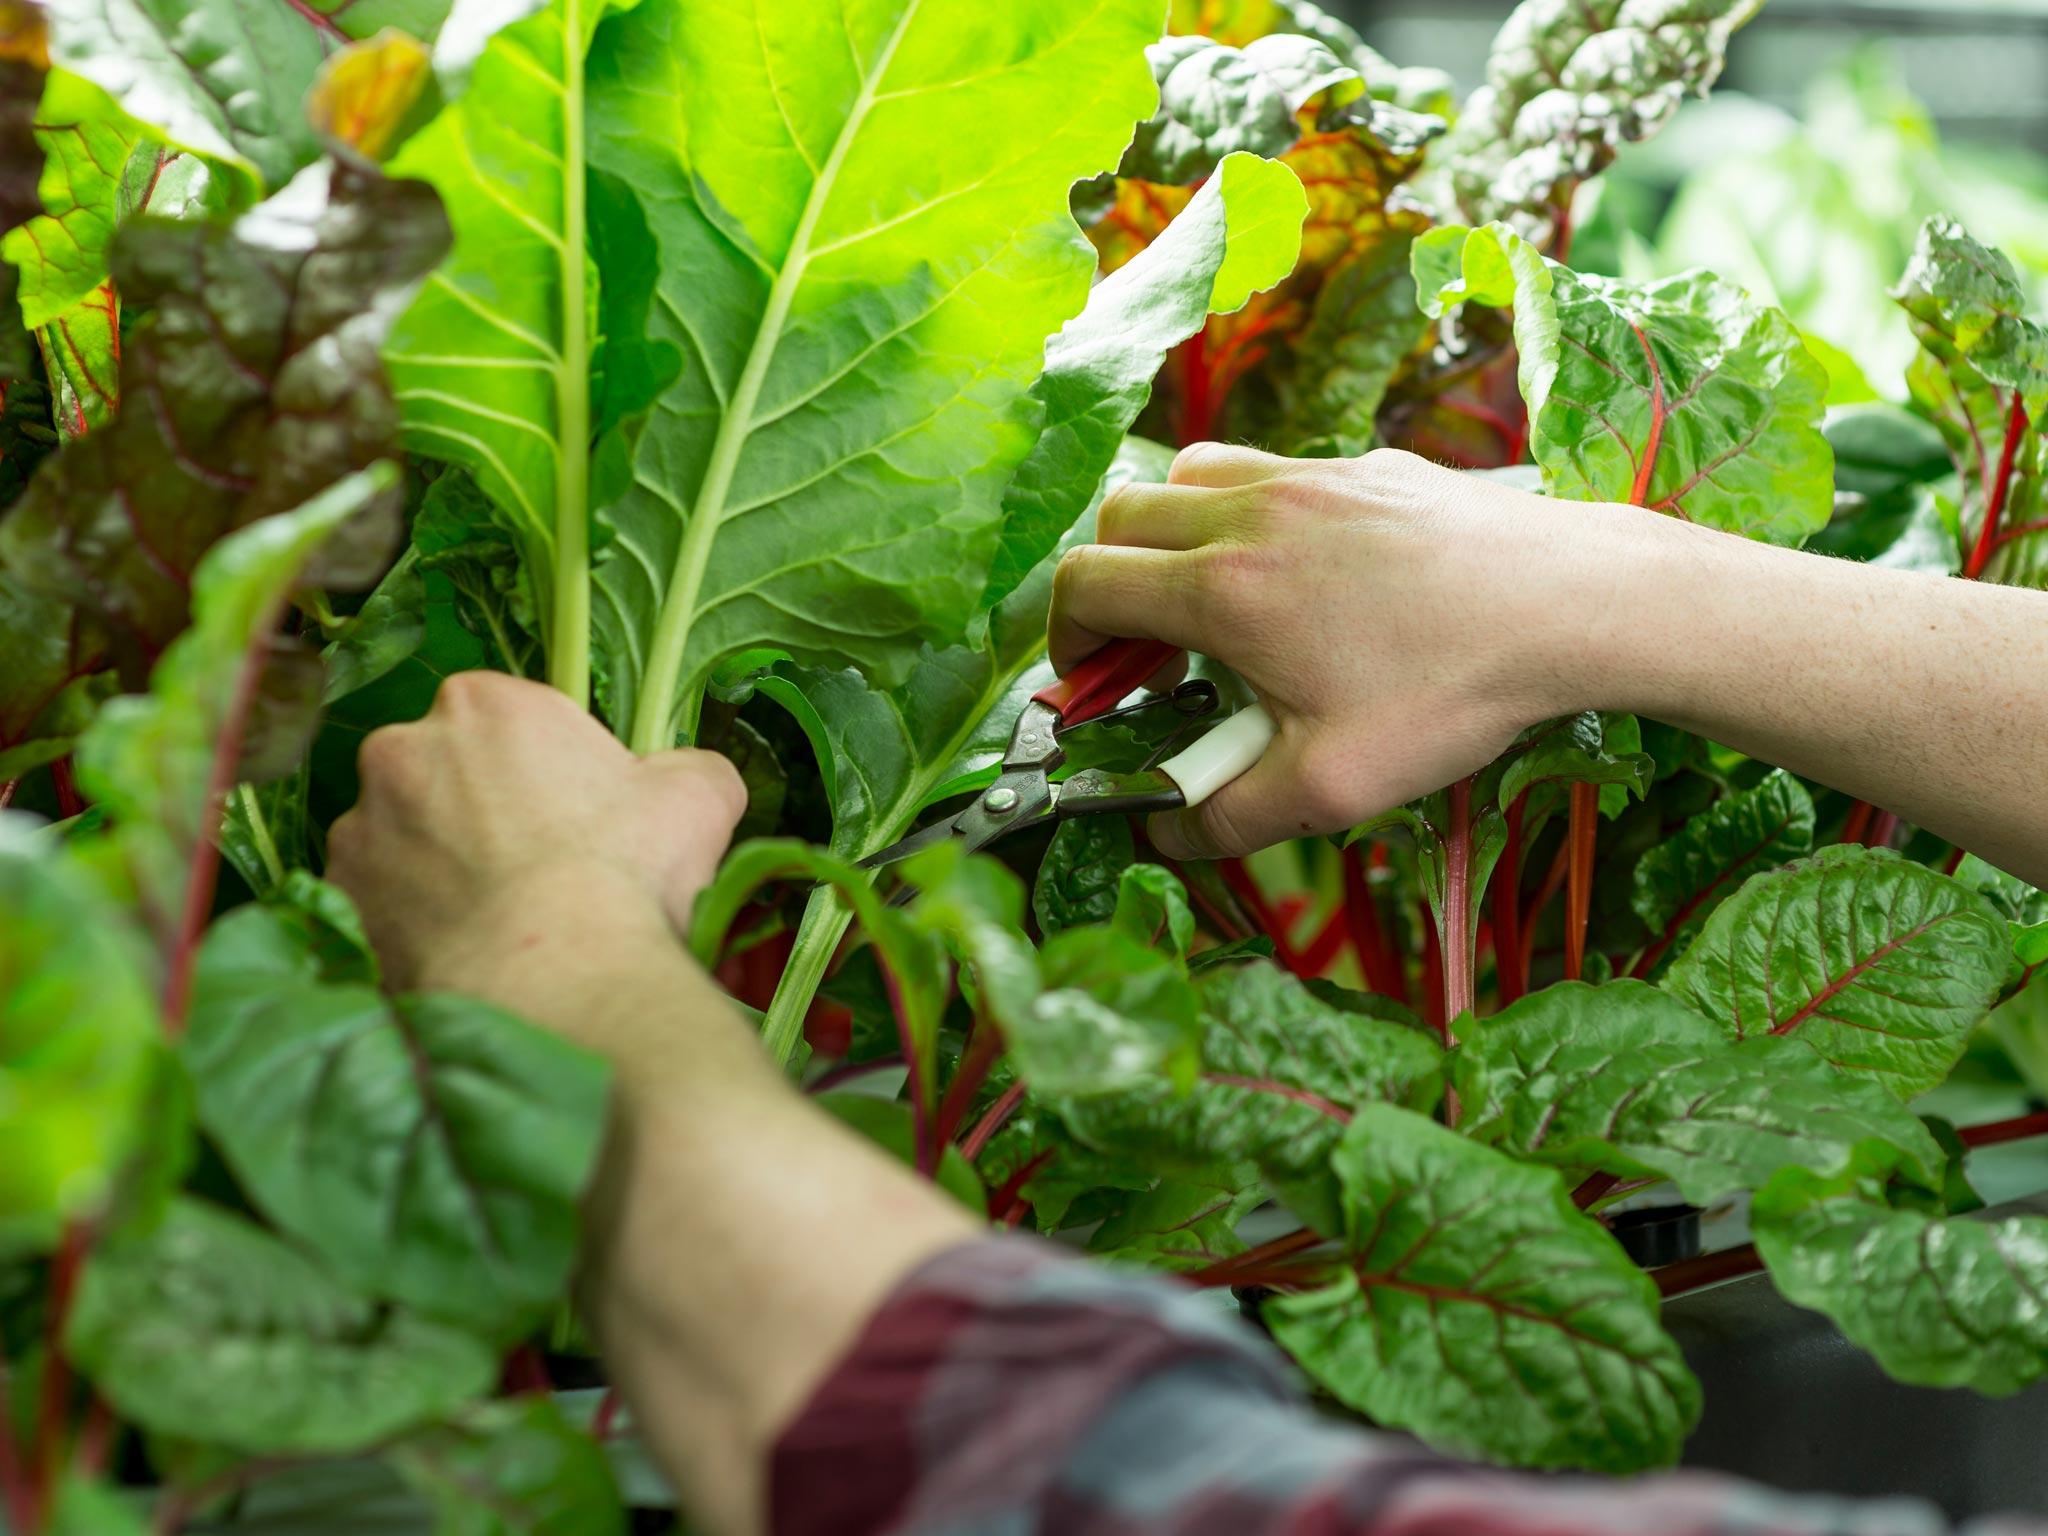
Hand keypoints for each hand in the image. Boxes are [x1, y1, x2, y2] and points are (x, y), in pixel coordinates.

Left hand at [327, 671, 745, 992]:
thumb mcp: (699, 797)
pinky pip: (377, 903)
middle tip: (537, 868)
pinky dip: (410, 923)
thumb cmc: (626, 873)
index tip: (574, 814)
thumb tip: (689, 774)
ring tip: (500, 922)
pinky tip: (463, 953)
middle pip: (444, 771)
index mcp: (484, 703)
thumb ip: (690, 766)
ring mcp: (358, 828)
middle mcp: (401, 749)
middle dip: (480, 809)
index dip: (547, 767)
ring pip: (404, 838)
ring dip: (439, 867)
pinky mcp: (337, 902)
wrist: (556, 981)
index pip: (510, 720)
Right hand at [1049, 445, 1609, 858]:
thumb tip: (1165, 832)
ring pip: (1190, 474)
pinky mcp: (1367, 466)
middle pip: (1121, 514)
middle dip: (1110, 583)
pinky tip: (1307, 582)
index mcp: (1224, 589)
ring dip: (1171, 534)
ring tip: (1213, 604)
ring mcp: (1312, 476)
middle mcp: (1252, 514)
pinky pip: (1271, 471)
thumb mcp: (1332, 786)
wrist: (1573, 604)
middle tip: (1148, 654)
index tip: (1090, 684)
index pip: (1088, 584)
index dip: (1065, 640)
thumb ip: (1226, 817)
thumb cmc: (1453, 692)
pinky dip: (1249, 517)